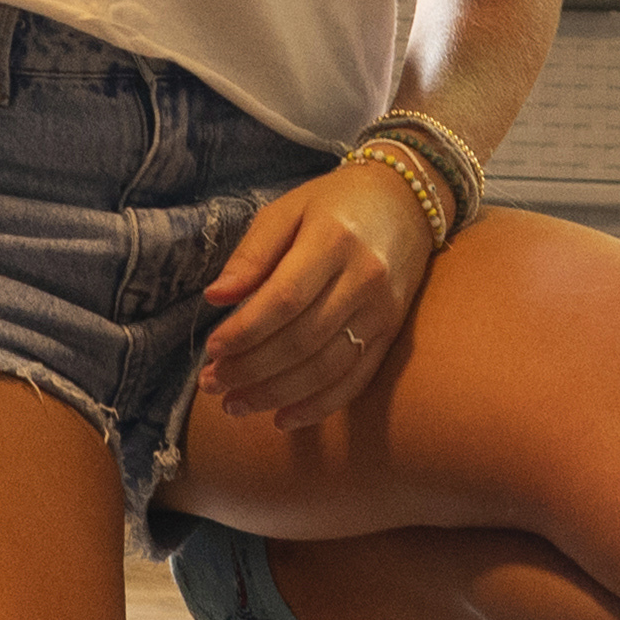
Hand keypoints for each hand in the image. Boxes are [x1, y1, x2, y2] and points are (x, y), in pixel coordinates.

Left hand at [197, 155, 436, 429]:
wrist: (407, 201)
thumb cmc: (334, 204)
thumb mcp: (287, 210)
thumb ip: (252, 254)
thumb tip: (215, 297)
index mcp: (334, 239)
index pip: (285, 298)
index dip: (245, 331)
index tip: (212, 348)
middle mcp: (365, 278)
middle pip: (303, 339)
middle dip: (252, 370)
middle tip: (212, 384)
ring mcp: (383, 311)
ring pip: (327, 367)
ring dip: (277, 394)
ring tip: (235, 406)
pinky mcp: (393, 333)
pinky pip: (356, 379)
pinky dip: (319, 406)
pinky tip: (283, 419)